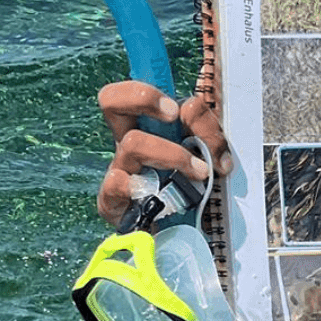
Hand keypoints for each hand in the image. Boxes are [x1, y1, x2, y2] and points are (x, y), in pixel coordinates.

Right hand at [96, 81, 232, 225]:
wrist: (178, 233)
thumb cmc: (190, 186)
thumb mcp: (208, 153)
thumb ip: (209, 135)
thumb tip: (210, 144)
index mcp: (148, 126)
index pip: (134, 91)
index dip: (147, 88)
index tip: (176, 108)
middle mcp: (128, 142)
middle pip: (111, 99)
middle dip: (143, 97)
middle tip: (174, 115)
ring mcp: (118, 169)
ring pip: (133, 143)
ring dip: (173, 154)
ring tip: (201, 172)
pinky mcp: (112, 202)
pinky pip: (114, 186)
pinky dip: (136, 188)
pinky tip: (156, 197)